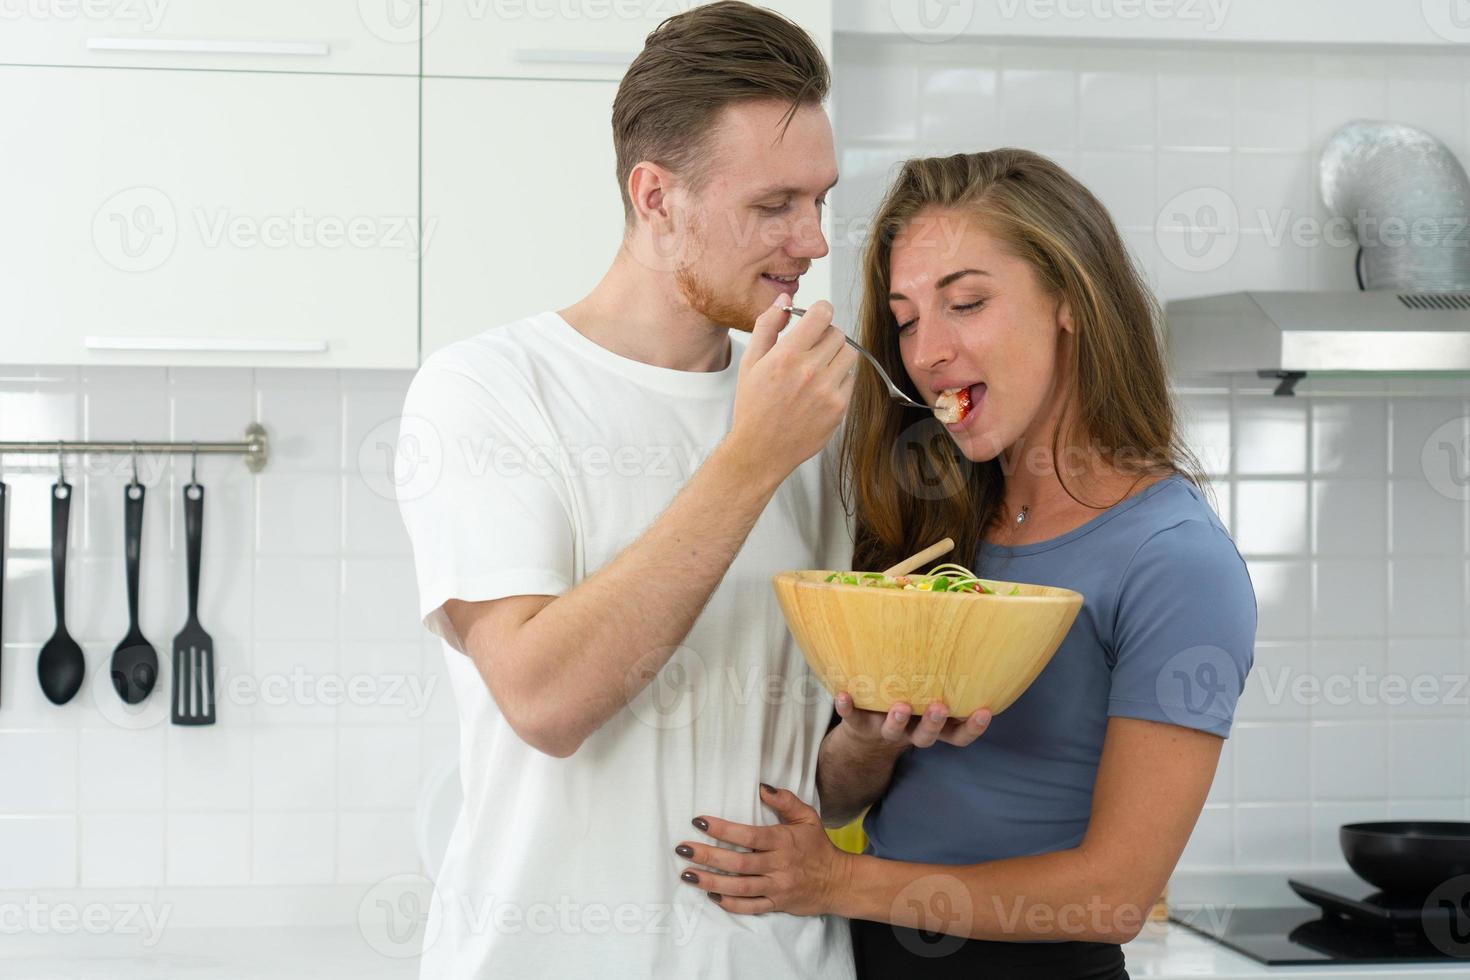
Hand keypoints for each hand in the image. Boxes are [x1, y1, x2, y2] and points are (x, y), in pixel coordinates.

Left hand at [677, 784, 851, 915]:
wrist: (838, 881)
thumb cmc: (818, 846)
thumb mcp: (807, 817)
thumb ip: (785, 801)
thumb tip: (761, 786)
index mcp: (783, 841)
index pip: (748, 835)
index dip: (722, 829)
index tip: (699, 821)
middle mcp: (778, 865)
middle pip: (738, 862)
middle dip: (708, 855)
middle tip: (683, 849)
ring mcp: (777, 887)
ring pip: (739, 887)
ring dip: (711, 881)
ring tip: (688, 875)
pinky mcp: (776, 904)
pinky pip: (750, 907)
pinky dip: (730, 903)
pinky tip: (712, 895)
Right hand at [729, 297, 858, 478]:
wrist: (760, 450)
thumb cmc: (753, 407)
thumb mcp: (750, 362)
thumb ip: (768, 326)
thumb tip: (785, 301)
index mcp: (786, 356)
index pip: (822, 315)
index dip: (821, 311)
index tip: (817, 316)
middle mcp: (810, 371)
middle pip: (837, 334)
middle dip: (825, 336)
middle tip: (811, 348)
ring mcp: (827, 391)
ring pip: (849, 354)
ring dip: (836, 355)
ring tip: (818, 368)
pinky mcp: (839, 408)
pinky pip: (851, 379)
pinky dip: (839, 378)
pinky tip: (820, 388)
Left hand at [834, 692, 991, 751]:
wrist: (866, 736)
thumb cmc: (908, 705)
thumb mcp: (926, 697)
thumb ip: (941, 679)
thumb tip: (963, 636)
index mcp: (932, 727)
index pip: (958, 735)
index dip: (973, 727)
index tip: (985, 711)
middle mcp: (911, 732)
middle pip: (926, 736)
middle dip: (933, 723)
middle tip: (939, 708)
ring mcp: (884, 730)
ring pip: (893, 732)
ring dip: (896, 720)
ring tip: (899, 706)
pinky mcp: (859, 725)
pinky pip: (852, 719)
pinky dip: (847, 708)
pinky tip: (843, 694)